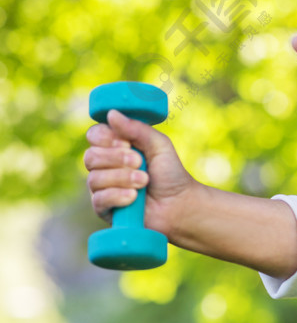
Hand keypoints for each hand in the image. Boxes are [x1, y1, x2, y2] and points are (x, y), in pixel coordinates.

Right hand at [84, 110, 199, 239]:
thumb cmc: (170, 173)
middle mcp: (104, 166)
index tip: (127, 143)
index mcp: (115, 147)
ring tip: (144, 181)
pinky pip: (99, 199)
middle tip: (140, 162)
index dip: (106, 138)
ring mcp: (102, 187)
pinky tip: (133, 197)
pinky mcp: (103, 208)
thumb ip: (138, 129)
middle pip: (90, 156)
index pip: (94, 135)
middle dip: (117, 159)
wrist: (180, 203)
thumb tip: (112, 114)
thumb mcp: (159, 145)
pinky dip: (118, 196)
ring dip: (123, 178)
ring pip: (94, 179)